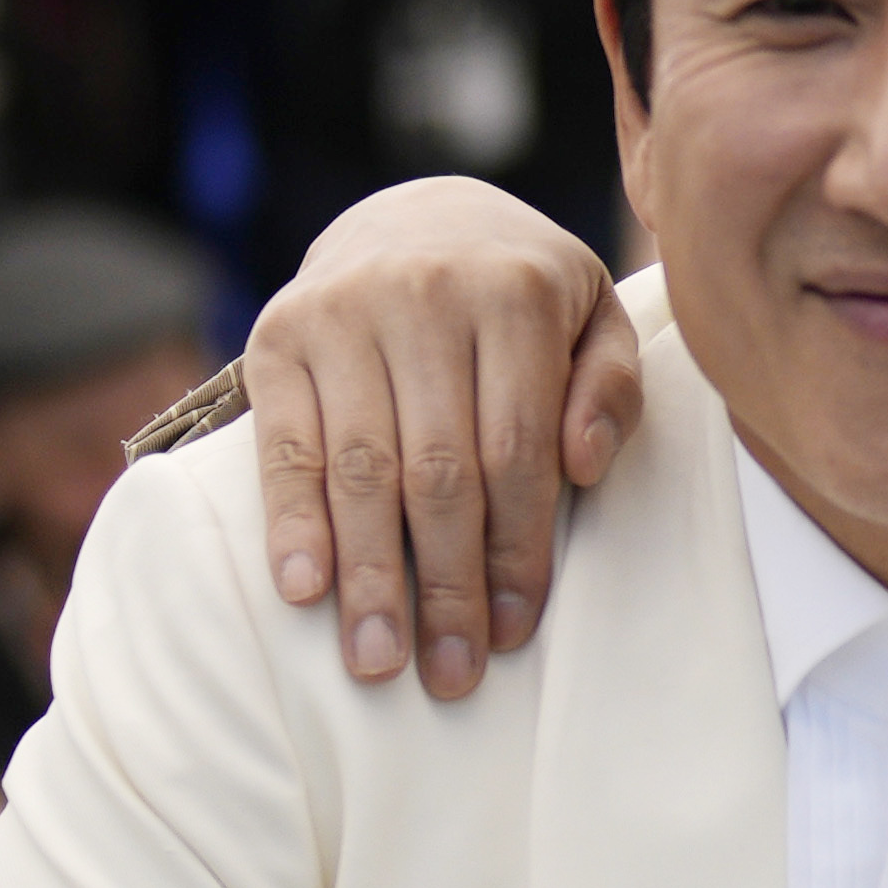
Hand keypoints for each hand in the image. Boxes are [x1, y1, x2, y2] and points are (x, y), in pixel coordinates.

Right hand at [251, 179, 643, 691]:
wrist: (411, 215)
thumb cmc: (519, 295)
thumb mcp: (593, 318)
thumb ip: (610, 387)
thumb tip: (585, 464)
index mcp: (515, 293)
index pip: (517, 450)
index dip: (516, 550)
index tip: (513, 631)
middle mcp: (423, 293)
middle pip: (436, 471)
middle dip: (444, 583)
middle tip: (449, 673)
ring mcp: (342, 312)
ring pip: (359, 468)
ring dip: (368, 576)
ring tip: (378, 661)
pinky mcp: (278, 334)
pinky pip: (284, 445)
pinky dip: (291, 522)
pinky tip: (303, 591)